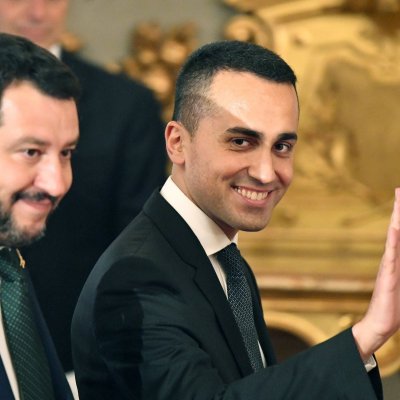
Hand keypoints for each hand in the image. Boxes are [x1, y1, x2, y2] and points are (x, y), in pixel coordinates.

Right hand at [352, 188, 399, 360]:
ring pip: (394, 236)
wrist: (381, 325)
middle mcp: (394, 258)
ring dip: (397, 217)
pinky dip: (393, 239)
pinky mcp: (388, 275)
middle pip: (398, 228)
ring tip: (398, 199)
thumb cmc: (396, 307)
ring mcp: (390, 265)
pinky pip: (391, 254)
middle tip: (399, 188)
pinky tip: (395, 227)